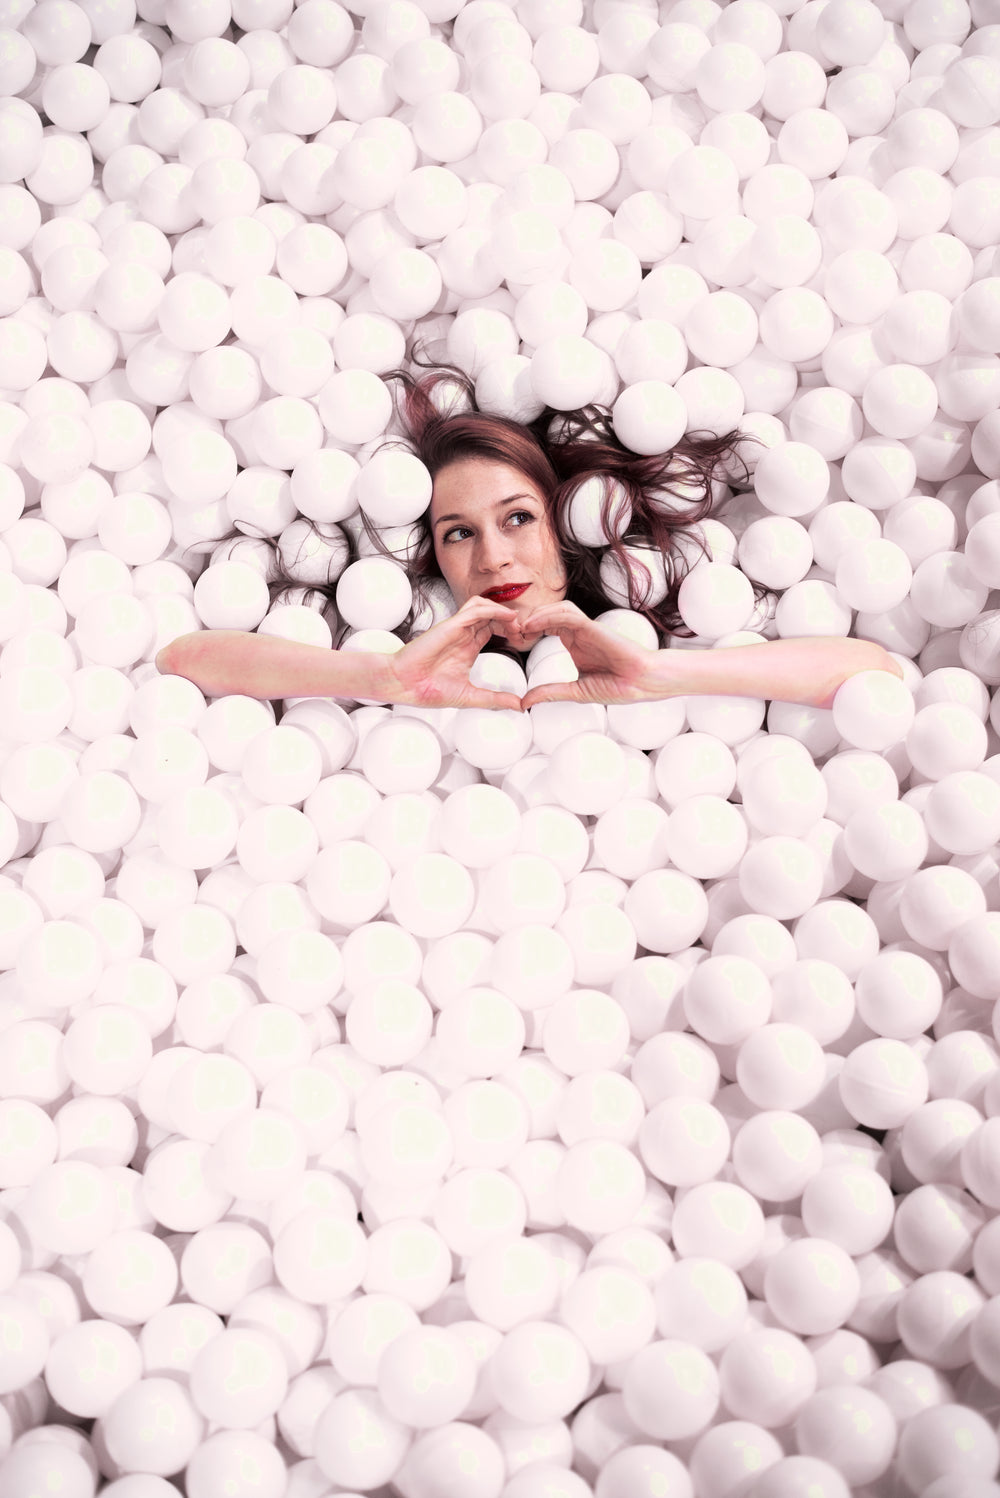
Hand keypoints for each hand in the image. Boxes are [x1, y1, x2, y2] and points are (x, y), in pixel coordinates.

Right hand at [379, 594, 525, 711]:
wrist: (404, 685)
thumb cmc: (427, 690)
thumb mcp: (470, 697)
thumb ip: (495, 699)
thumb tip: (519, 705)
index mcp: (467, 648)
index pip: (493, 629)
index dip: (511, 631)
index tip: (524, 641)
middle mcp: (463, 635)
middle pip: (492, 615)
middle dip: (511, 620)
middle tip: (525, 633)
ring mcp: (457, 628)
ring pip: (485, 606)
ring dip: (504, 611)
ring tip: (517, 625)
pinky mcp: (451, 624)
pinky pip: (476, 609)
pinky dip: (495, 609)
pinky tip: (508, 618)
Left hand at [511, 601, 663, 709]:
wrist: (643, 683)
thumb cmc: (618, 686)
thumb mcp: (575, 691)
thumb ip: (550, 692)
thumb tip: (524, 702)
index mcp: (573, 642)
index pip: (544, 627)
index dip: (526, 631)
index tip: (511, 641)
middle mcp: (578, 632)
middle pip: (546, 614)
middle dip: (526, 620)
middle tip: (509, 632)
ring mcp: (586, 628)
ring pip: (555, 609)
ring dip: (535, 615)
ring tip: (519, 628)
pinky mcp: (594, 626)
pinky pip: (567, 614)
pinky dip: (548, 616)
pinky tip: (533, 625)